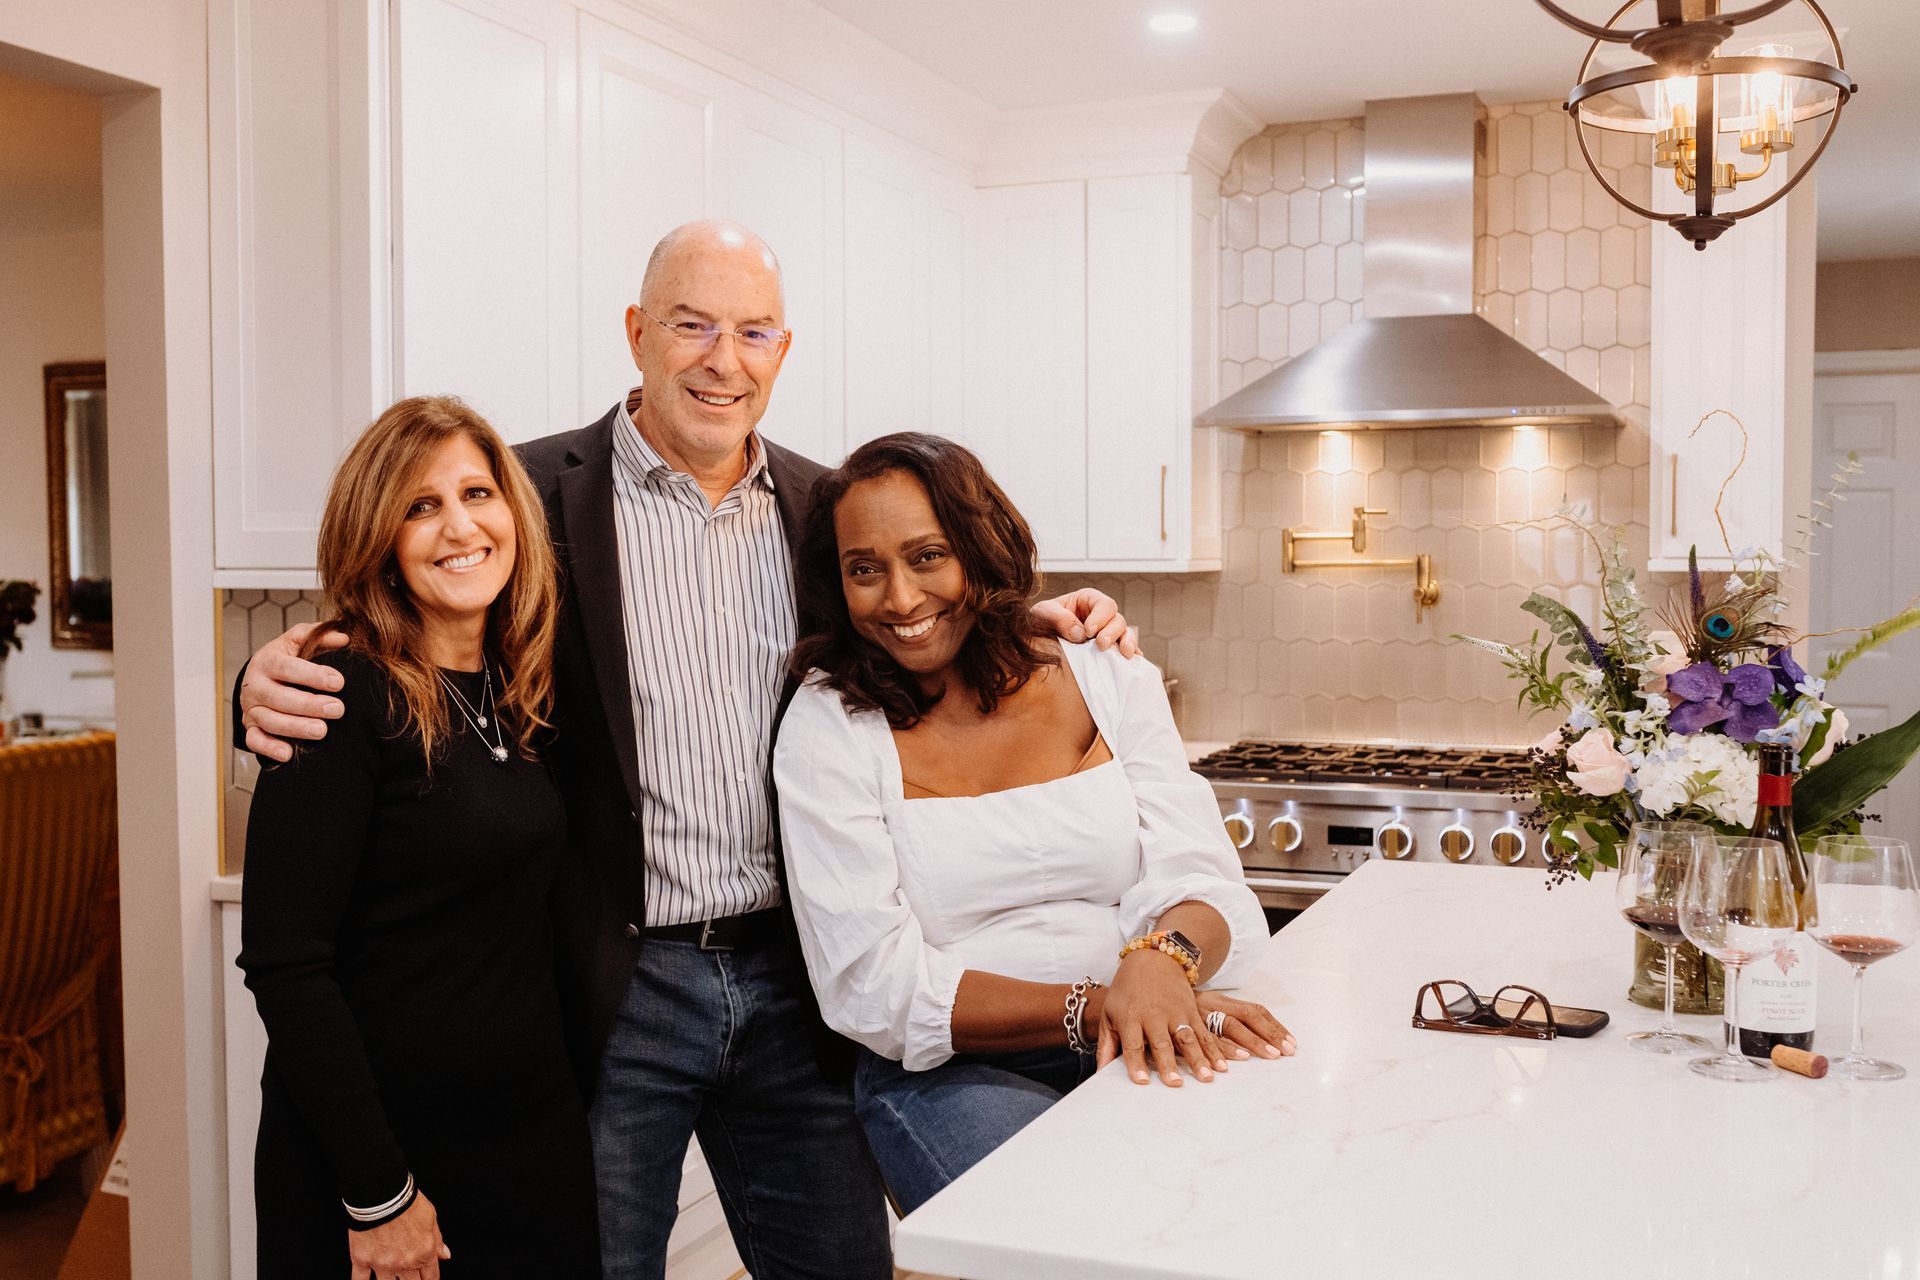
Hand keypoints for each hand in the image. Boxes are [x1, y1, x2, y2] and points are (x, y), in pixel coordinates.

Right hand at [240, 623, 349, 761]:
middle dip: (310, 705)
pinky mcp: (250, 727)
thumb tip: (345, 638)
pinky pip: (255, 740)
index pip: (288, 668)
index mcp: (268, 661)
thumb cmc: (286, 658)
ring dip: (295, 727)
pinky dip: (269, 748)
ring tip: (321, 731)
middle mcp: (255, 685)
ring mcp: (251, 708)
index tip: (339, 682)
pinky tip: (288, 753)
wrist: (258, 676)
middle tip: (337, 709)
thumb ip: (319, 635)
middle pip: (280, 697)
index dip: (313, 675)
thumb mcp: (298, 641)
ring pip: (270, 720)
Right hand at [347, 1191, 449, 1279]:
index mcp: (424, 1253)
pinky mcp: (362, 1260)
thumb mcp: (431, 1218)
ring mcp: (383, 1264)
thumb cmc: (407, 1202)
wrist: (382, 1195)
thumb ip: (438, 1240)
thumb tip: (445, 1255)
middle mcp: (404, 1263)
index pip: (431, 1277)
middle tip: (410, 1278)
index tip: (427, 1279)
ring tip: (391, 1278)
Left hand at [1033, 588, 1140, 657]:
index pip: (1104, 605)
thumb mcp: (1042, 613)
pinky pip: (1124, 650)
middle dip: (1112, 633)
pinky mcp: (1108, 650)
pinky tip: (1131, 662)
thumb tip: (1079, 634)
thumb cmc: (1039, 621)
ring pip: (1125, 634)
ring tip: (1125, 654)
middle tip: (1101, 645)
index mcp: (1088, 600)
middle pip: (1118, 620)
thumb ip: (1058, 618)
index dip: (1100, 617)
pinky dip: (1130, 655)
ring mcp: (1107, 633)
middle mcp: (1101, 616)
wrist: (1036, 641)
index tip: (1088, 632)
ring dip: (1127, 643)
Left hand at [1092, 950, 1229, 1085]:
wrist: (1153, 959)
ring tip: (1205, 1078)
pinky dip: (1214, 1050)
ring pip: (1187, 1039)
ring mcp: (1175, 1013)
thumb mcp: (1109, 1013)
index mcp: (1130, 1017)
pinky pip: (1204, 1034)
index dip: (1136, 1063)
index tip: (1141, 1082)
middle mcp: (1154, 1015)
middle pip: (1161, 1043)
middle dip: (1168, 1063)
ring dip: (1197, 1059)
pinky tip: (1222, 1066)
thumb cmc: (1126, 991)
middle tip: (1175, 1083)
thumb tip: (1100, 1074)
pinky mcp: (1191, 1011)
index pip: (1132, 1044)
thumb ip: (1106, 1045)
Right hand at [1195, 990, 1294, 1061]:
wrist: (1148, 996)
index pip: (1255, 1010)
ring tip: (1271, 1055)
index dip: (1274, 1026)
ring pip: (1231, 1025)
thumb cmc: (1186, 1011)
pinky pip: (1209, 1039)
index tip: (1291, 1042)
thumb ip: (1230, 1020)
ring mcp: (1201, 1015)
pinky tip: (1241, 1057)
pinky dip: (1227, 1049)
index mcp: (1223, 1001)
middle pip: (1247, 1015)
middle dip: (1270, 1033)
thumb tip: (1261, 1038)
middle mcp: (1215, 1005)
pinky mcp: (1188, 1027)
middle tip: (1287, 1051)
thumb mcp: (1208, 1009)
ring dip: (1253, 1041)